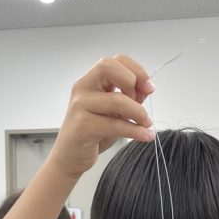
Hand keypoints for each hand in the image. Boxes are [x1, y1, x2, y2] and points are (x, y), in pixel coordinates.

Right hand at [48, 54, 154, 180]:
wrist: (70, 158)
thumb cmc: (91, 134)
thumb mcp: (112, 112)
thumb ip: (127, 98)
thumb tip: (145, 89)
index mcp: (91, 81)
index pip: (115, 60)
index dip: (136, 69)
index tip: (149, 87)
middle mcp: (82, 88)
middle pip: (109, 68)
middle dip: (132, 81)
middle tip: (142, 101)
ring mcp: (80, 106)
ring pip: (117, 100)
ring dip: (139, 113)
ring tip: (147, 124)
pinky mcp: (83, 126)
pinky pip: (115, 125)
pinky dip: (135, 131)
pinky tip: (145, 136)